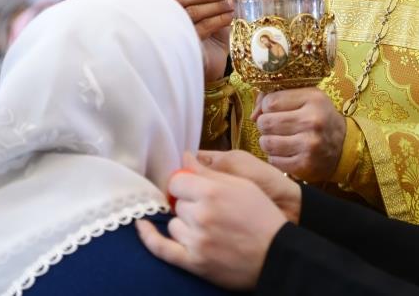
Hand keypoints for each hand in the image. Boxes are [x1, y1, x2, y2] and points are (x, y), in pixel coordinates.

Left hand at [137, 152, 285, 290]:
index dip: (185, 184)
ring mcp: (196, 240)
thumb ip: (209, 172)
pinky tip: (141, 226)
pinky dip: (149, 237)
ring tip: (209, 228)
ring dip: (185, 224)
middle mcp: (202, 215)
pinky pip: (162, 248)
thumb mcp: (242, 186)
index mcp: (213, 192)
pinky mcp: (194, 262)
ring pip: (174, 224)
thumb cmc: (263, 216)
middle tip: (212, 212)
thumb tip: (185, 156)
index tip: (192, 188)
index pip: (178, 181)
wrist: (277, 254)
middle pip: (178, 204)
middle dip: (190, 205)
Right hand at [151, 0, 232, 83]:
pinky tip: (229, 17)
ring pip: (191, 12)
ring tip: (230, 4)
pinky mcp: (186, 47)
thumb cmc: (206, 23)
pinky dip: (218, 20)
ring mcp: (172, 32)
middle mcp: (163, 15)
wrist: (216, 55)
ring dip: (215, 6)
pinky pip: (201, 28)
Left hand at [254, 87, 346, 181]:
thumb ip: (275, 98)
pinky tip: (287, 152)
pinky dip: (276, 157)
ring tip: (279, 140)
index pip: (270, 101)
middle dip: (265, 125)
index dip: (267, 107)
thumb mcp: (305, 98)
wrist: (344, 147)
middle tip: (275, 127)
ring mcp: (309, 144)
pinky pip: (273, 160)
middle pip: (266, 122)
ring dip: (268, 142)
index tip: (275, 111)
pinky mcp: (305, 164)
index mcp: (313, 98)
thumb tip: (253, 115)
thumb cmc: (318, 118)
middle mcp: (313, 120)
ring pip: (266, 142)